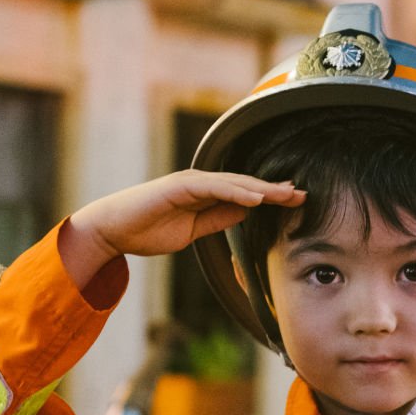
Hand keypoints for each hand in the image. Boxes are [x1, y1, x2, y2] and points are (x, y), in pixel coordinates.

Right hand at [59, 170, 304, 288]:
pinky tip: (255, 197)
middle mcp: (201, 184)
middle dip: (274, 190)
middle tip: (302, 194)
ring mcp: (190, 183)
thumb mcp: (194, 231)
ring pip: (234, 183)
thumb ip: (218, 219)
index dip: (270, 196)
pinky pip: (213, 188)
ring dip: (262, 188)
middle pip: (245, 184)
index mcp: (205, 195)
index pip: (245, 194)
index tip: (295, 201)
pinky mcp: (179, 187)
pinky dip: (236, 191)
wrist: (112, 231)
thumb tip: (246, 213)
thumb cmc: (147, 231)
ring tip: (286, 194)